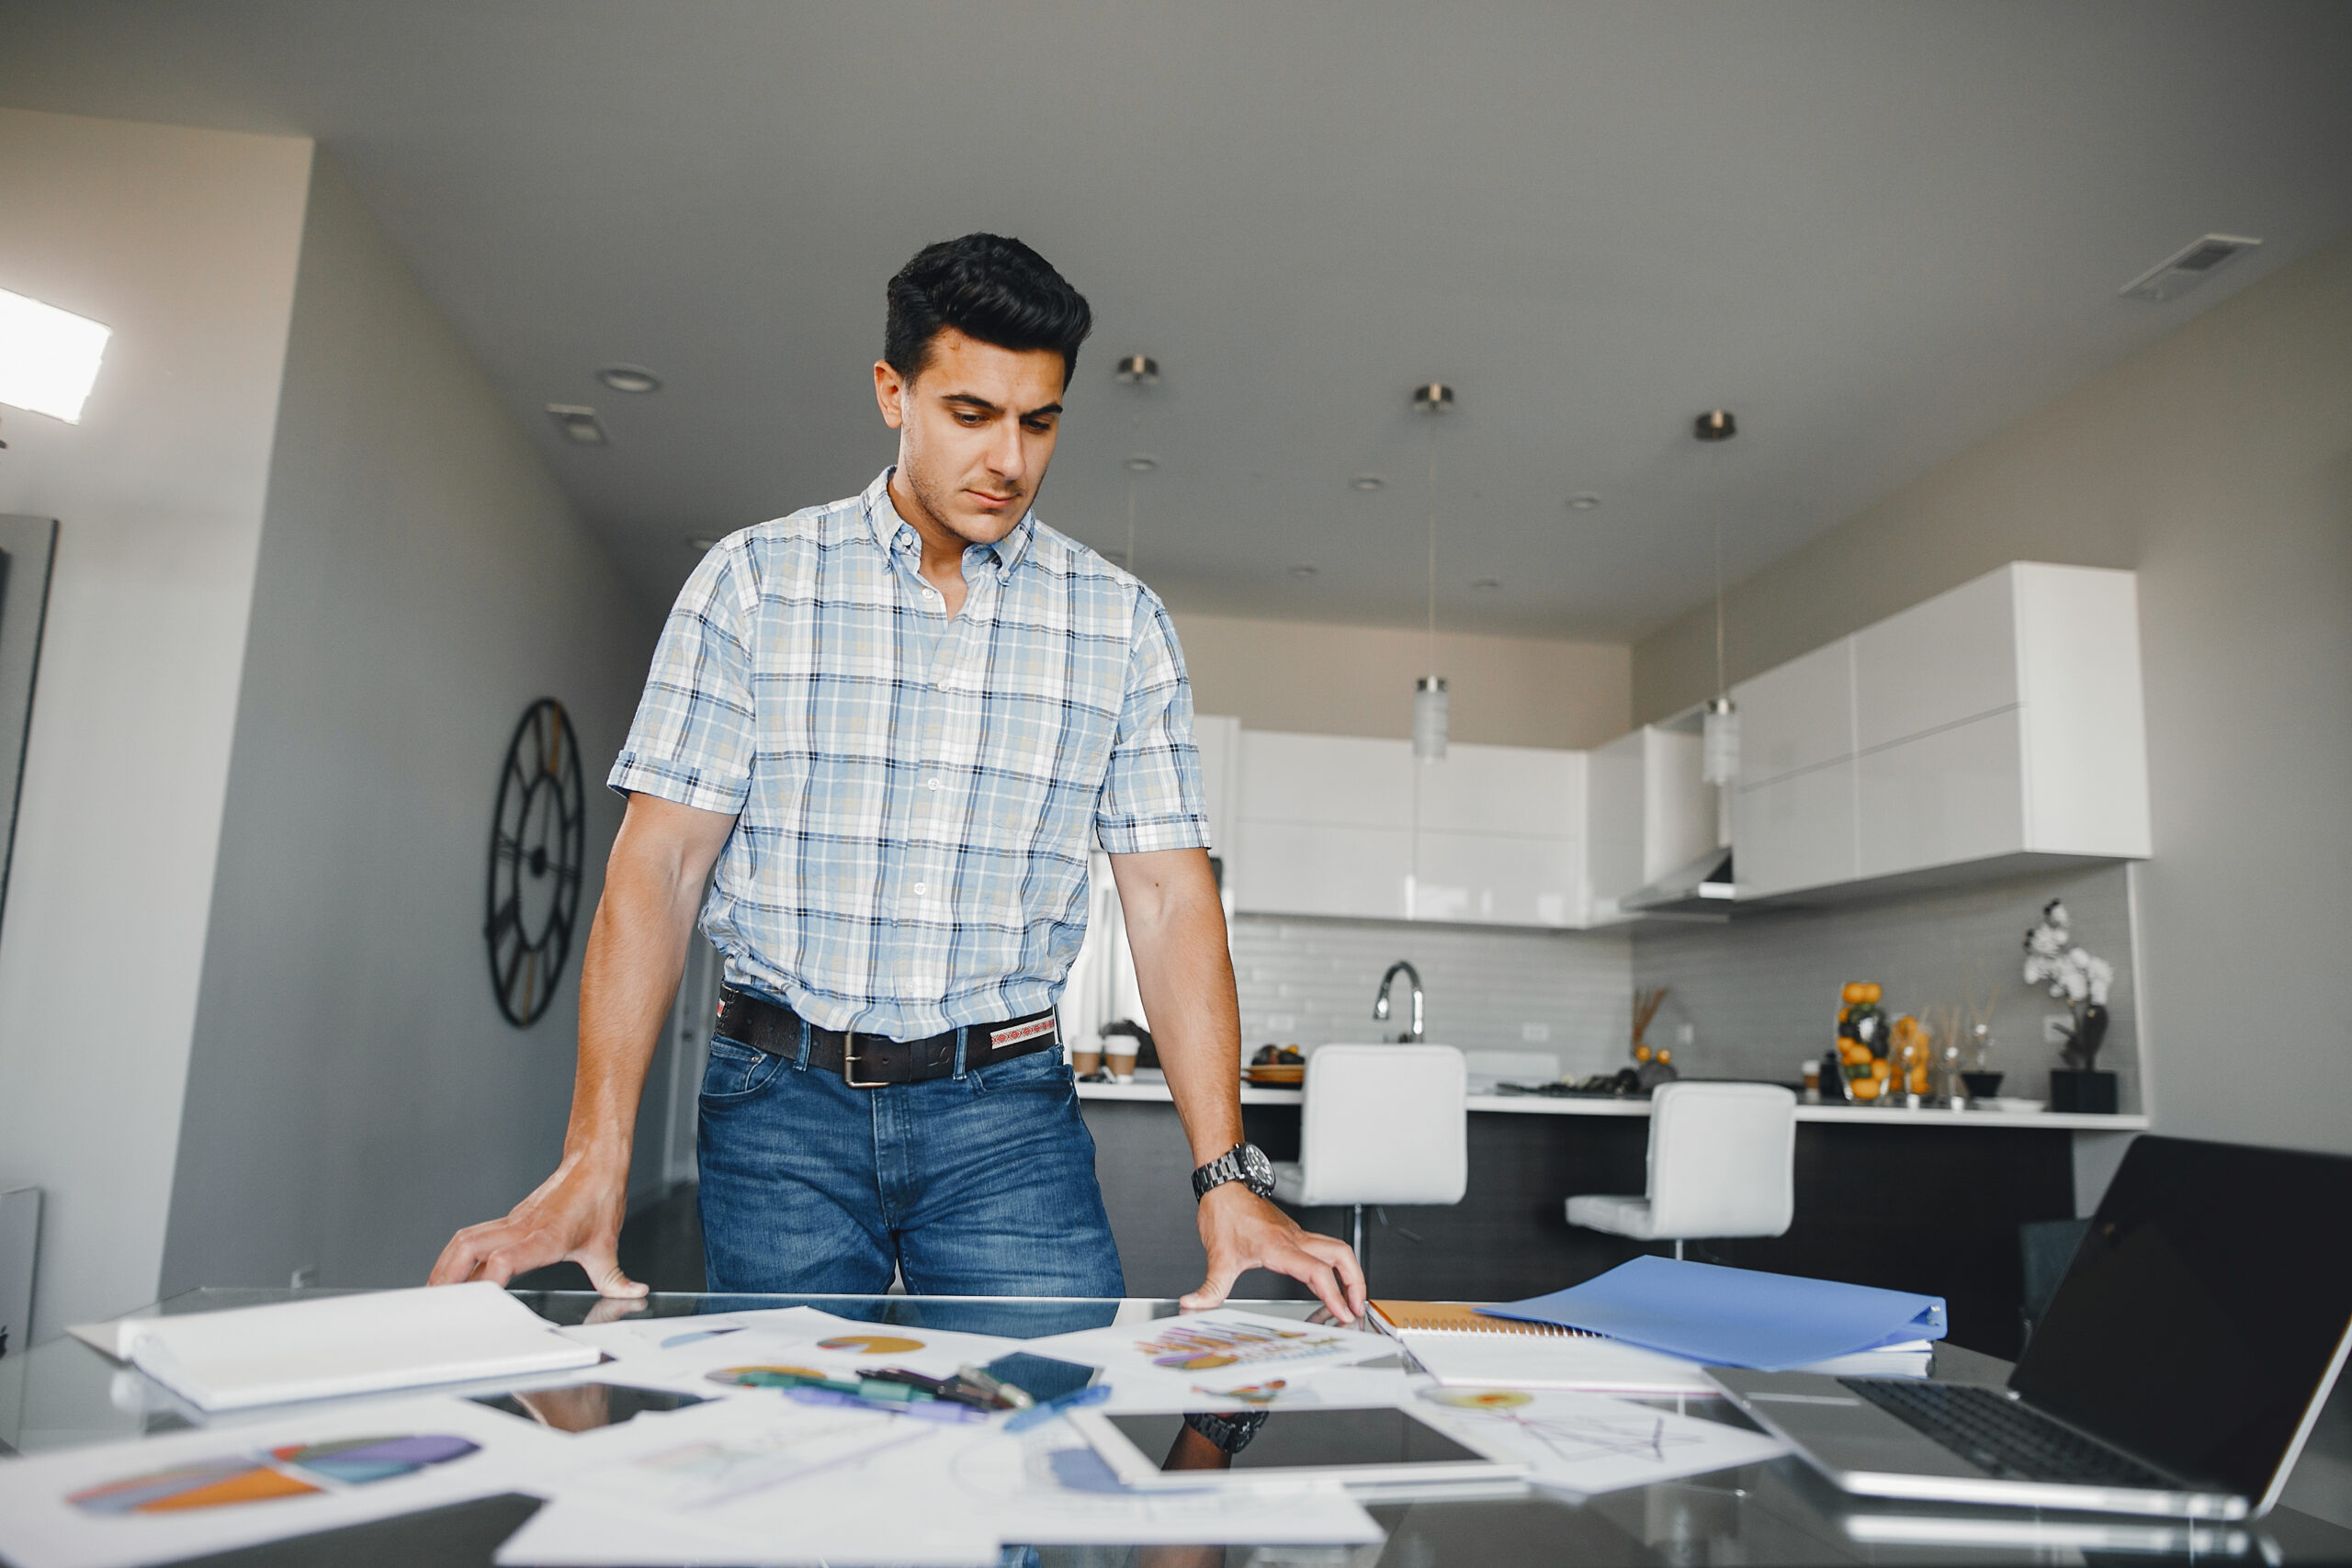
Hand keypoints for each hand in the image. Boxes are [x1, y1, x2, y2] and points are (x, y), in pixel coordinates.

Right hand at [427, 1151, 644, 1297]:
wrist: (595, 1163)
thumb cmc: (599, 1198)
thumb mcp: (607, 1245)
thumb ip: (615, 1278)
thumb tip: (635, 1294)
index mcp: (547, 1237)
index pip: (509, 1258)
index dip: (491, 1279)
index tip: (481, 1303)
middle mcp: (522, 1228)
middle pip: (470, 1247)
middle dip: (449, 1276)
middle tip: (438, 1305)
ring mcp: (512, 1223)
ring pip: (465, 1239)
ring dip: (446, 1265)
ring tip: (434, 1293)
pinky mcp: (509, 1221)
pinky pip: (473, 1236)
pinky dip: (456, 1255)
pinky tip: (452, 1273)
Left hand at [1183, 1185, 1365, 1321]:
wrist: (1224, 1184)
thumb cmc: (1223, 1212)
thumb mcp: (1216, 1257)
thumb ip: (1208, 1289)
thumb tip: (1192, 1306)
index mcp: (1279, 1247)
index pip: (1317, 1271)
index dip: (1334, 1295)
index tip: (1342, 1314)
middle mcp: (1294, 1239)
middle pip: (1342, 1255)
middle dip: (1355, 1283)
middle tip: (1357, 1308)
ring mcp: (1297, 1235)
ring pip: (1337, 1249)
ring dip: (1350, 1273)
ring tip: (1350, 1299)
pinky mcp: (1294, 1234)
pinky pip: (1323, 1249)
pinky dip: (1333, 1267)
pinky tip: (1326, 1283)